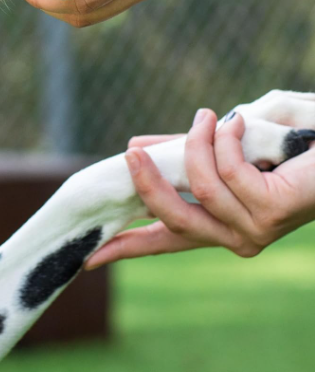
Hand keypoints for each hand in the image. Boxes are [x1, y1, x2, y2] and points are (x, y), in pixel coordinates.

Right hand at [84, 109, 314, 268]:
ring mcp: (253, 229)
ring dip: (195, 143)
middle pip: (171, 217)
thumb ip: (182, 152)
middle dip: (146, 181)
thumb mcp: (219, 148)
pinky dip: (223, 139)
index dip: (126, 247)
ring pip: (199, 187)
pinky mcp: (270, 210)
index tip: (90, 257)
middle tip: (132, 150)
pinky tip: (235, 123)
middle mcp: (233, 238)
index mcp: (218, 227)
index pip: (164, 240)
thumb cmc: (284, 146)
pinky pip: (227, 170)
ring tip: (206, 116)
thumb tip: (135, 146)